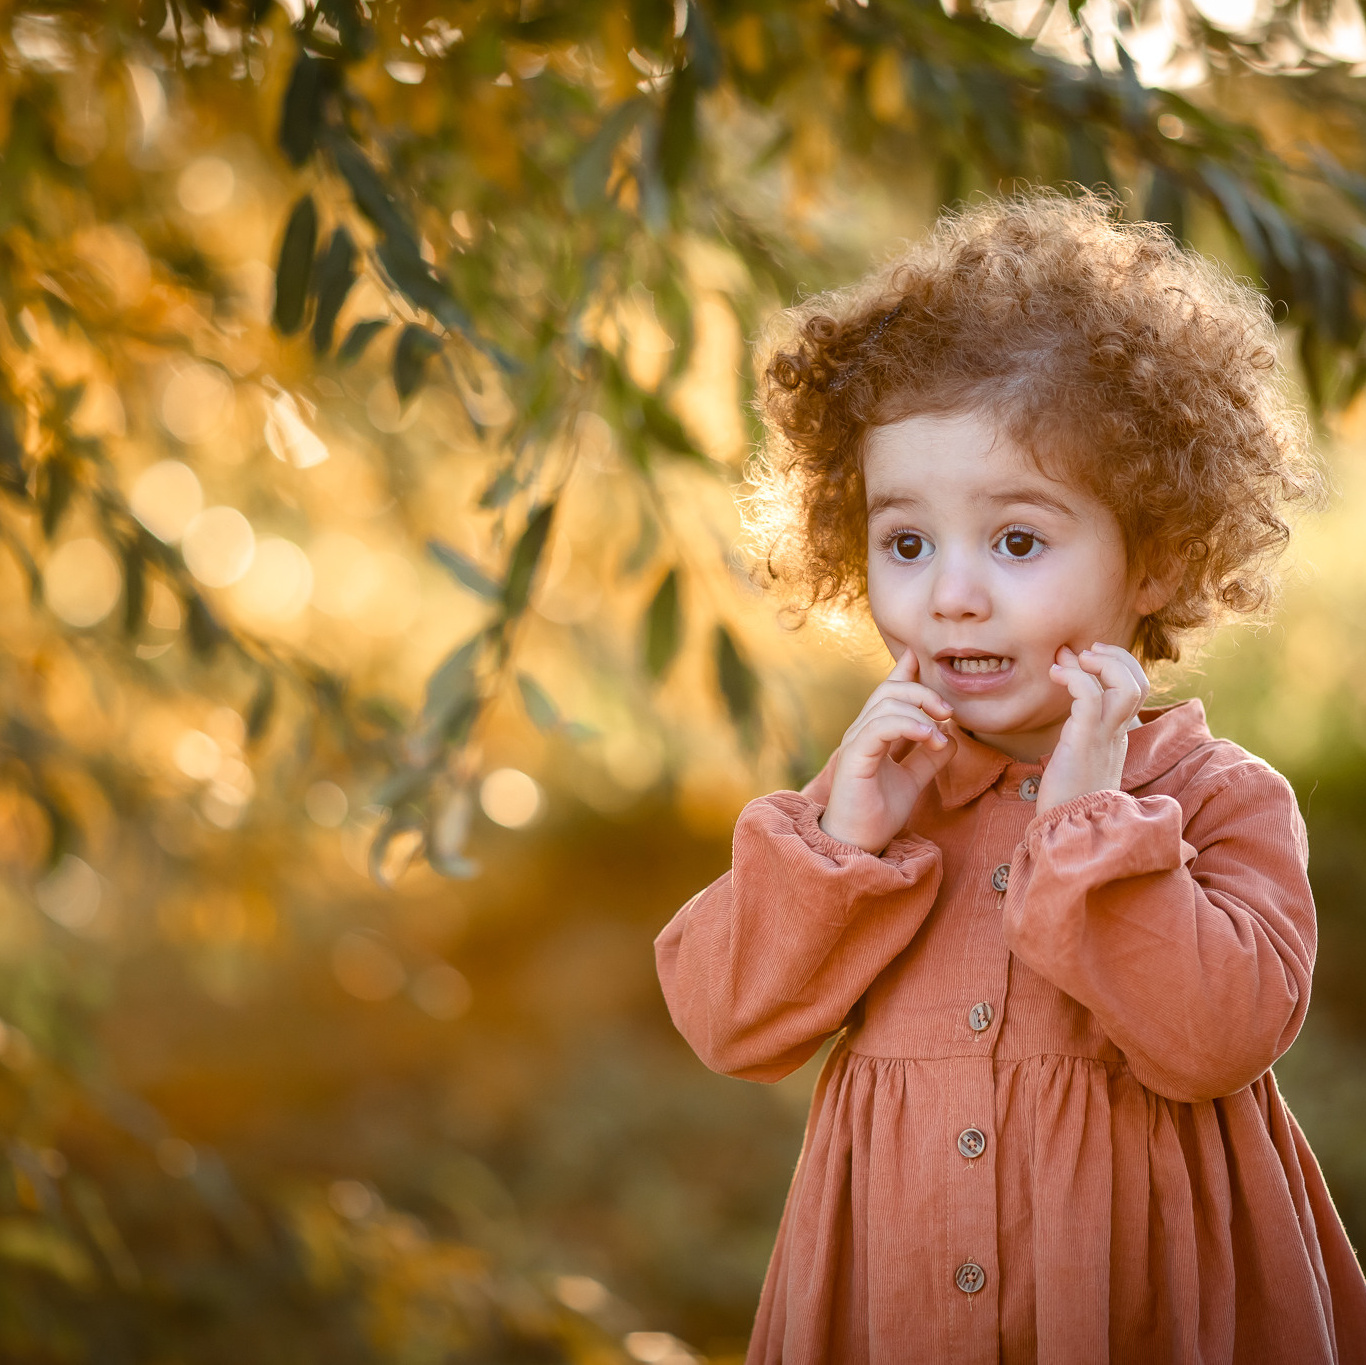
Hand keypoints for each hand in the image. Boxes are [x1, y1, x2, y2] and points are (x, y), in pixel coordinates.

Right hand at [819, 649, 955, 852]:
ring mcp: (856, 743)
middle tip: (948, 712)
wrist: (856, 844)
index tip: (922, 660)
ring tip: (940, 734)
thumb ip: (928, 758)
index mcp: (873, 734)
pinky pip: (880, 727)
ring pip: (886, 704)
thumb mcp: (912, 781)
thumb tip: (952, 737)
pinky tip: (929, 736)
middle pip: (888, 690)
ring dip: (920, 711)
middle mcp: (861, 732)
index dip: (904, 672)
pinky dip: (908, 725)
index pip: (887, 693)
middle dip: (923, 692)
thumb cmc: (877, 814)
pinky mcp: (855, 757)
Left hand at [1036, 642, 1149, 815]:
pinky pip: (1089, 698)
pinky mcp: (1084, 742)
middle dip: (1117, 657)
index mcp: (1118, 735)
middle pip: (1140, 684)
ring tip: (1074, 659)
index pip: (1136, 690)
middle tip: (1087, 651)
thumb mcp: (1075, 753)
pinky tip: (1055, 675)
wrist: (1068, 831)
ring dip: (1103, 663)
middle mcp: (1118, 734)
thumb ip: (1076, 725)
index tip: (1086, 656)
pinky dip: (1074, 677)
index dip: (1118, 664)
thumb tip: (1067, 697)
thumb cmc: (1066, 795)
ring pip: (1126, 687)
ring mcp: (1105, 738)